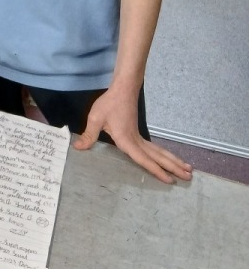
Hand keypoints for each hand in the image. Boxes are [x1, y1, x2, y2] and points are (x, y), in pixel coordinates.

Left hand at [72, 86, 192, 183]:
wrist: (122, 89)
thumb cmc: (109, 104)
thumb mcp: (96, 118)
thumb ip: (89, 135)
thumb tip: (78, 148)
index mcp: (127, 140)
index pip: (143, 159)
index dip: (155, 170)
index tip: (169, 179)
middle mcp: (136, 141)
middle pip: (157, 157)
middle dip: (173, 167)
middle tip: (189, 177)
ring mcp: (139, 137)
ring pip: (159, 152)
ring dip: (173, 161)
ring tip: (188, 170)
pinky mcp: (138, 134)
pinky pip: (154, 148)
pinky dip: (164, 155)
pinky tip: (168, 160)